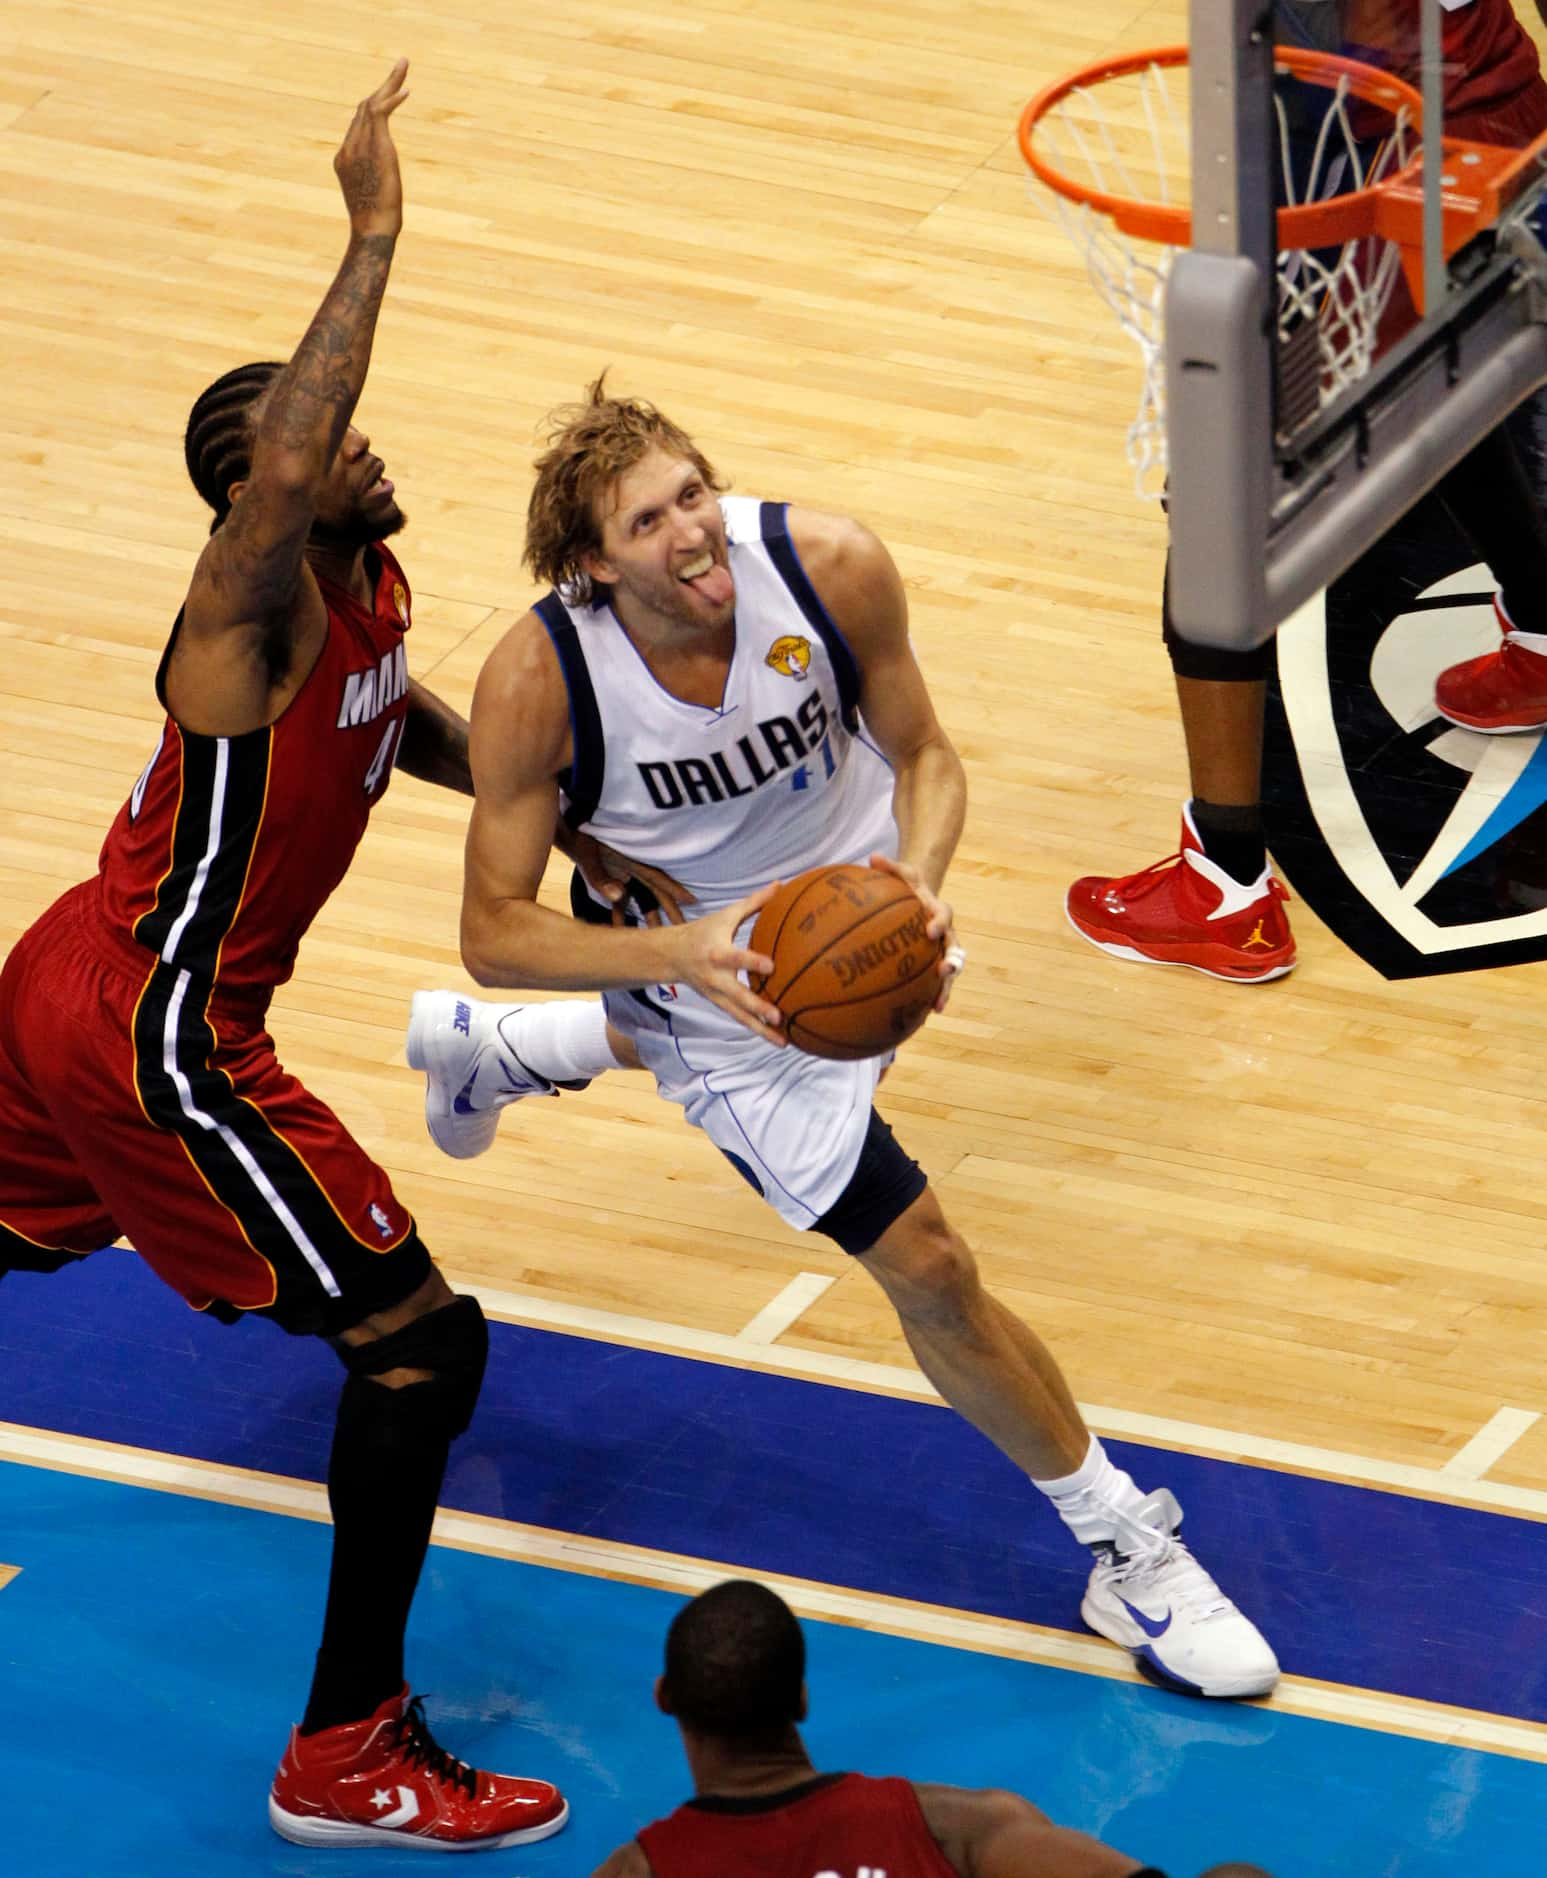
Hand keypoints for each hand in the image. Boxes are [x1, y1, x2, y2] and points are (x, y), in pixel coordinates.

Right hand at [335, 59, 408, 239]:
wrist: (372, 230)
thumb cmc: (375, 224)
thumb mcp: (372, 197)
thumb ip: (374, 181)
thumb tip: (382, 185)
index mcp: (344, 158)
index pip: (358, 123)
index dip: (374, 105)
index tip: (389, 93)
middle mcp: (349, 147)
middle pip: (363, 107)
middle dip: (383, 86)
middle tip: (401, 66)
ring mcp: (360, 146)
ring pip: (372, 104)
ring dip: (390, 83)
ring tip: (404, 65)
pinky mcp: (376, 147)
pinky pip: (382, 114)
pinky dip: (393, 99)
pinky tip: (406, 90)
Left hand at [570, 831, 694, 927]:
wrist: (568, 833)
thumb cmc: (582, 842)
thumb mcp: (589, 858)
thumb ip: (602, 878)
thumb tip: (620, 895)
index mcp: (632, 863)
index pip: (659, 878)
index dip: (676, 890)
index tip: (692, 900)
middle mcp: (632, 872)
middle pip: (656, 895)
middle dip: (670, 911)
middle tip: (683, 929)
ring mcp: (623, 879)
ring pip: (641, 902)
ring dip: (648, 920)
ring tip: (657, 941)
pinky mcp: (611, 883)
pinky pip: (620, 905)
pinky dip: (621, 919)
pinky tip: (620, 934)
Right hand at [668, 883, 785, 1044]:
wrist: (672, 956)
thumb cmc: (704, 931)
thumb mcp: (726, 915)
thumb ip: (754, 903)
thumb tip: (781, 884)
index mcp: (718, 953)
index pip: (735, 958)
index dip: (751, 962)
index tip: (771, 967)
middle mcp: (716, 978)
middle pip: (737, 996)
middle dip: (757, 1007)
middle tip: (778, 1017)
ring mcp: (717, 995)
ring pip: (740, 1016)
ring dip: (761, 1030)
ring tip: (784, 1042)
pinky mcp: (720, 1005)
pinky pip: (740, 1020)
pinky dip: (758, 1031)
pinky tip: (780, 1040)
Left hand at [869, 852, 963, 1013]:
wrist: (917, 897)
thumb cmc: (906, 885)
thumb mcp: (900, 873)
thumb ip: (889, 867)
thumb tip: (872, 857)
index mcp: (937, 910)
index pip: (944, 915)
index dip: (939, 922)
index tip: (931, 930)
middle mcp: (944, 933)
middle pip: (954, 949)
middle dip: (952, 963)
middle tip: (945, 972)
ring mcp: (939, 951)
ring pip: (948, 971)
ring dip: (945, 988)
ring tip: (938, 1006)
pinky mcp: (930, 964)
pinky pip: (931, 983)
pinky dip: (926, 998)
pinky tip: (916, 1017)